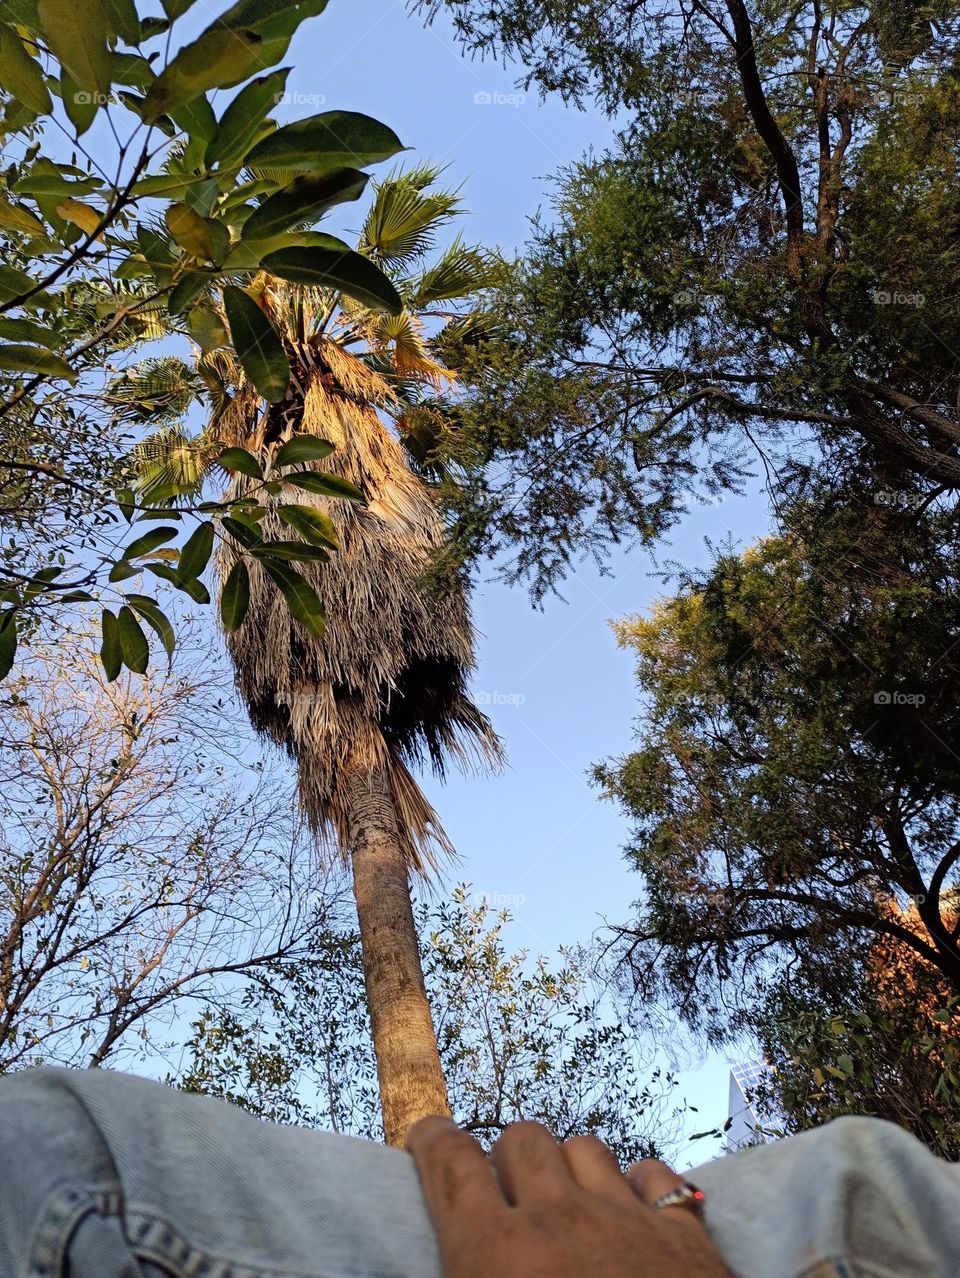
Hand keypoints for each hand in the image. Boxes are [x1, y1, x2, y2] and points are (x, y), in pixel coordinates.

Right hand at [406, 1117, 732, 1277]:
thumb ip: (467, 1277)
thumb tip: (463, 1266)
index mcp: (496, 1254)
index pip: (452, 1164)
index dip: (433, 1140)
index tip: (427, 1135)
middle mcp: (557, 1219)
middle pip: (520, 1140)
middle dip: (508, 1159)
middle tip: (507, 1192)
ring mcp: (624, 1218)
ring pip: (584, 1147)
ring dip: (568, 1168)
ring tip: (566, 1200)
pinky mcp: (682, 1232)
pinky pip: (652, 1174)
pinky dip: (638, 1185)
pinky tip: (633, 1210)